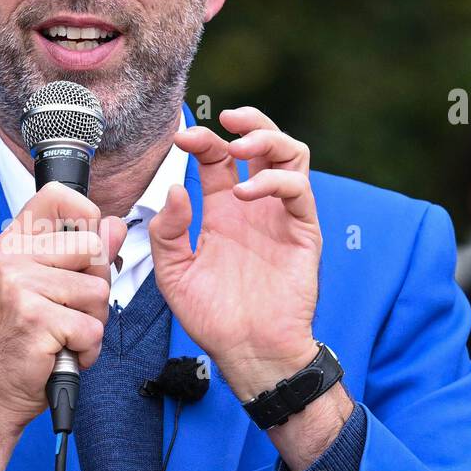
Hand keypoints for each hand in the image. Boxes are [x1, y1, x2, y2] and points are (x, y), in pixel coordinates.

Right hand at [0, 180, 126, 432]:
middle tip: (67, 312)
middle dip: (95, 288)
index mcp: (12, 245)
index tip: (83, 251)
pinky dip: (86, 349)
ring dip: (91, 322)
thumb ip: (82, 255)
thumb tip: (114, 226)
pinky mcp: (35, 318)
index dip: (86, 217)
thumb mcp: (45, 288)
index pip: (57, 197)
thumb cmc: (20, 341)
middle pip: (93, 248)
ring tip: (62, 335)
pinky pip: (92, 327)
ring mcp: (20, 286)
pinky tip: (61, 352)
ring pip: (98, 291)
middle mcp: (11, 258)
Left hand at [148, 106, 321, 400]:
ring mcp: (280, 216)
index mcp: (223, 211)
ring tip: (241, 147)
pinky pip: (298, 190)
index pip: (217, 160)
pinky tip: (247, 193)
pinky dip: (274, 180)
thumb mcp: (173, 273)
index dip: (202, 141)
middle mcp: (254, 207)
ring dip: (268, 139)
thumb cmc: (211, 316)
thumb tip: (174, 191)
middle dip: (247, 123)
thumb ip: (167, 232)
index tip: (182, 137)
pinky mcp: (303, 231)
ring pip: (290, 155)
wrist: (246, 350)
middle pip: (261, 145)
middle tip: (225, 120)